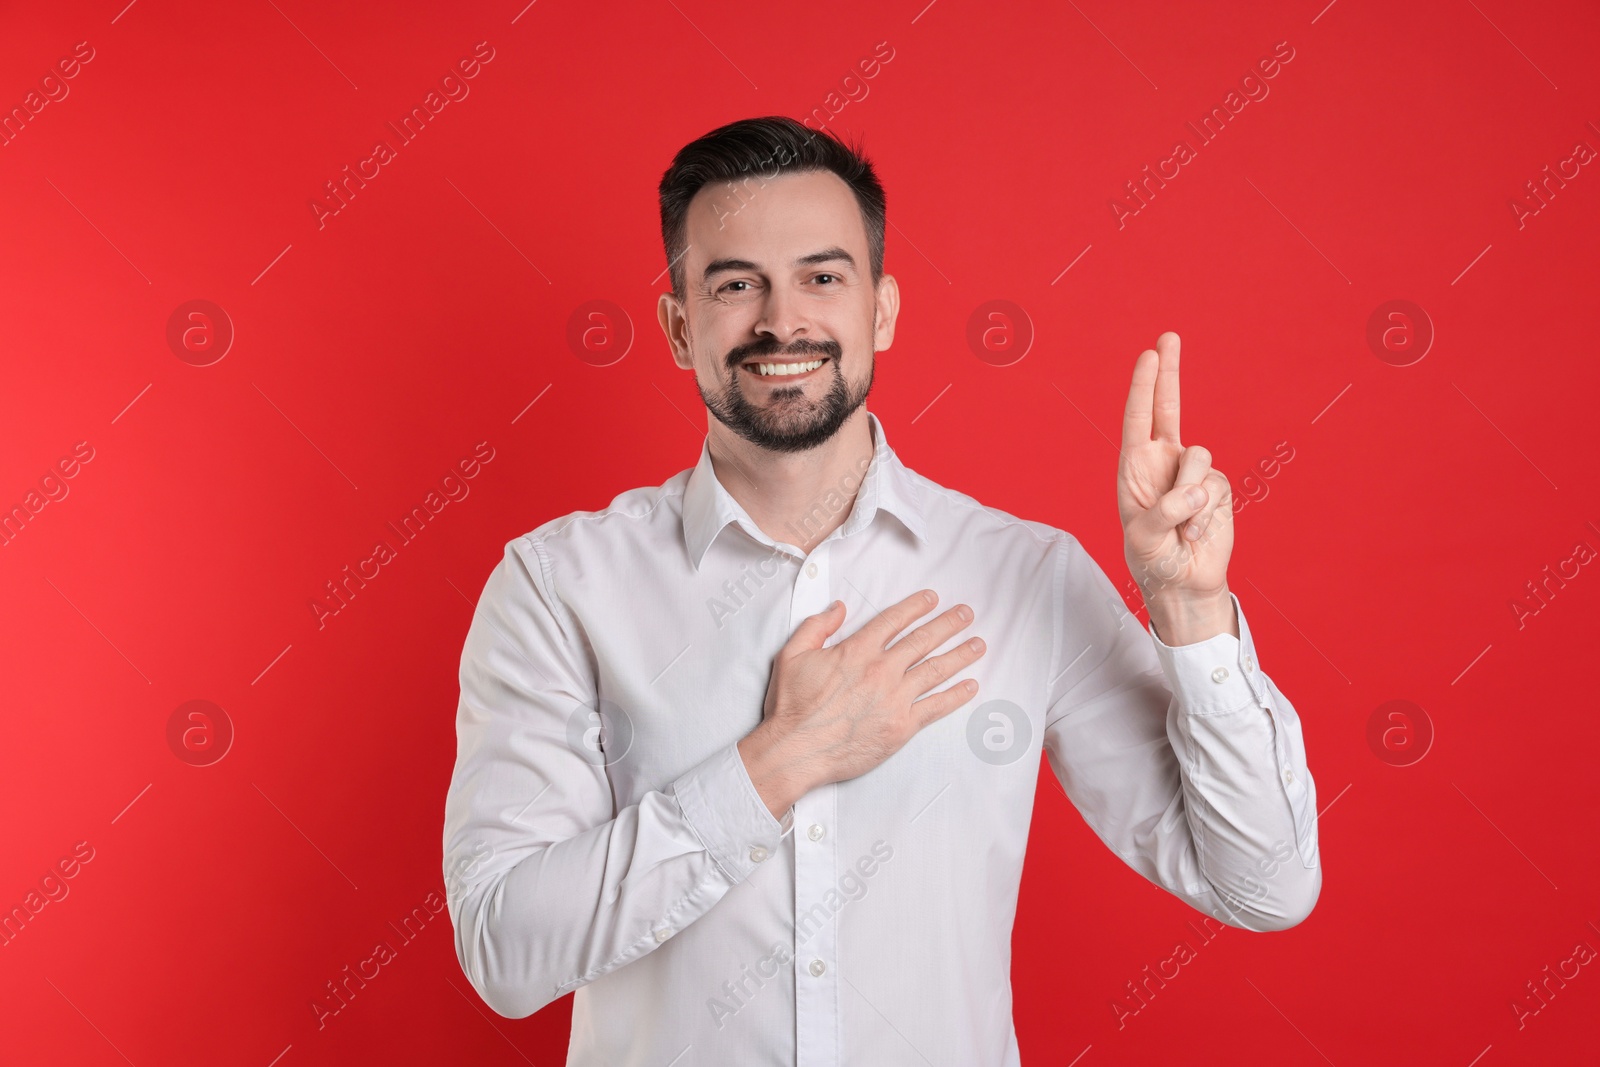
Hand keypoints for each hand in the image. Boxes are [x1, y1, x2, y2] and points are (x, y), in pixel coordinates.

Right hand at [738, 590, 986, 818]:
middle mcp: (881, 671)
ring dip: (960, 655)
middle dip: (948, 624)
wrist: (795, 751)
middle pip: (923, 641)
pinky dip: (956, 696)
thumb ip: (816, 627)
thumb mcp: (792, 655)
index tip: (933, 599)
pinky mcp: (901, 727)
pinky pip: (936, 707)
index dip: (916, 606)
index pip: (894, 621)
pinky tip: (970, 686)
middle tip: (966, 614)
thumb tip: (838, 607)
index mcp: (856, 651)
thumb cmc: (792, 707)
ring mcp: (894, 699)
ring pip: (935, 670)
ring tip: (978, 644)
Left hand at [1118, 332, 1234, 631]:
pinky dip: (1205, 512)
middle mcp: (1163, 462)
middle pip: (1168, 408)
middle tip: (1168, 336)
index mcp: (1135, 468)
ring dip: (1189, 495)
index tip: (1149, 355)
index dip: (1143, 387)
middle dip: (1169, 373)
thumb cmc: (1152, 559)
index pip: (1138, 419)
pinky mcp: (1219, 487)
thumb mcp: (1145, 538)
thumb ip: (1165, 511)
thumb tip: (1197, 487)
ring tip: (1181, 526)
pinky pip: (1215, 485)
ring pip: (1199, 457)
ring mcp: (1193, 472)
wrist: (1184, 583)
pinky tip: (1196, 530)